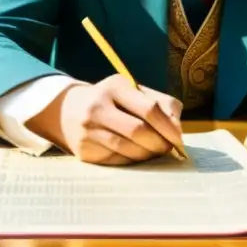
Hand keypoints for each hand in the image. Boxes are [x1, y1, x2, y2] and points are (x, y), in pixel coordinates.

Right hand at [25, 74, 183, 165]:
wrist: (67, 111)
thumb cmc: (111, 101)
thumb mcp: (133, 92)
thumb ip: (162, 103)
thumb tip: (177, 128)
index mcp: (114, 86)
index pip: (149, 109)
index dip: (168, 126)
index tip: (179, 138)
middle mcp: (98, 107)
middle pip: (138, 131)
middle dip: (160, 143)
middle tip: (168, 148)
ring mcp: (88, 130)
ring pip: (128, 149)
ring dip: (148, 154)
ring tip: (155, 151)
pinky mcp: (84, 151)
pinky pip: (118, 160)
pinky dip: (134, 160)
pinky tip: (138, 155)